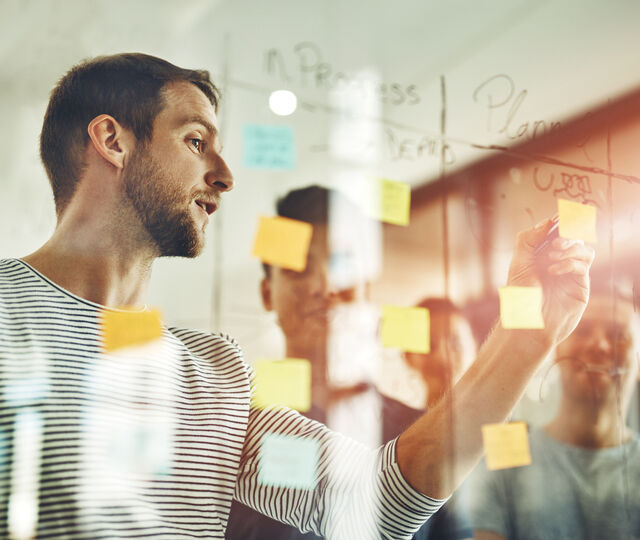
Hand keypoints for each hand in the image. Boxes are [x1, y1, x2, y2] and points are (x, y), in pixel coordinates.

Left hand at [507, 218, 594, 347]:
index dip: (559, 223)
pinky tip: (554, 271)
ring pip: (584, 249)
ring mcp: (571, 273)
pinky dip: (570, 263)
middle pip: (574, 237)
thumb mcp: (519, 264)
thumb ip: (529, 240)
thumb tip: (547, 221)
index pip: (556, 232)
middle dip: (567, 234)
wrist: (528, 322)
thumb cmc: (521, 296)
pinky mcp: (580, 285)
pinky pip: (584, 265)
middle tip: (555, 242)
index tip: (557, 219)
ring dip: (570, 248)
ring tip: (552, 257)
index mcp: (542, 254)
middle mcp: (558, 261)